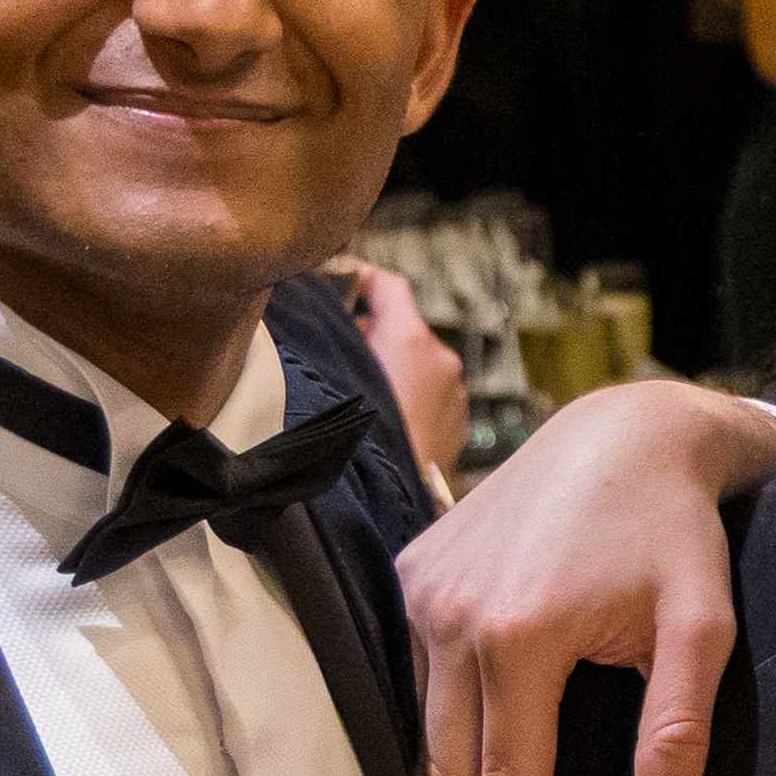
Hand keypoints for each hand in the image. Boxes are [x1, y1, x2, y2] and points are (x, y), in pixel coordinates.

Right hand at [339, 260, 468, 488]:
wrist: (395, 496)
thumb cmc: (362, 438)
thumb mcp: (333, 374)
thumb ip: (330, 337)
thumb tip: (317, 318)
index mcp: (411, 338)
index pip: (387, 285)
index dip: (359, 278)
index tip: (339, 282)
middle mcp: (441, 358)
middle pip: (402, 328)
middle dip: (372, 335)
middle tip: (339, 351)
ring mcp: (455, 392)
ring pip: (417, 364)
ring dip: (393, 370)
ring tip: (362, 393)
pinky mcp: (459, 422)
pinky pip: (431, 396)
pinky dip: (411, 398)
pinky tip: (386, 420)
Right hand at [395, 379, 775, 775]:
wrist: (624, 432)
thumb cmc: (673, 532)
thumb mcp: (701, 624)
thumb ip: (678, 724)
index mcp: (521, 637)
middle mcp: (454, 617)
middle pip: (444, 764)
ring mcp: (425, 591)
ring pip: (420, 720)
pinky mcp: (415, 571)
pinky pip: (413, 670)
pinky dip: (423, 726)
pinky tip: (431, 772)